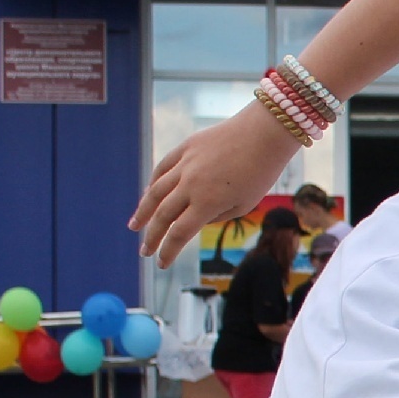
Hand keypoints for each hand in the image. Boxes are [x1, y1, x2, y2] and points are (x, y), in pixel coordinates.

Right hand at [132, 105, 299, 265]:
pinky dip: (153, 183)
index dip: (168, 251)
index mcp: (207, 203)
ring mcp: (185, 164)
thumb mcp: (244, 205)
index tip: (161, 264)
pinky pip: (163, 168)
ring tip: (134, 225)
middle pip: (163, 216)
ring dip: (143, 211)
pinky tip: (148, 194)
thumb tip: (194, 220)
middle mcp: (190, 184)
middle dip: (152, 237)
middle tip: (144, 251)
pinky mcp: (186, 148)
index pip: (179, 233)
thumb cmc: (261, 173)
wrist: (264, 133)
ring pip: (155, 191)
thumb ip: (216, 215)